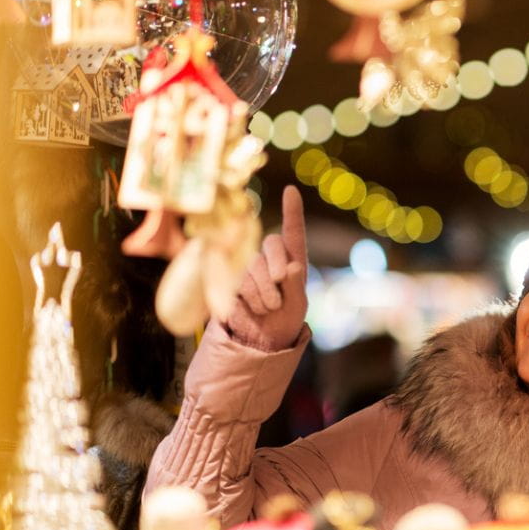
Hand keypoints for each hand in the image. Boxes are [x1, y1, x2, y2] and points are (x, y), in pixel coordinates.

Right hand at [225, 185, 308, 351]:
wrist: (261, 339)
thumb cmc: (285, 319)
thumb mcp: (298, 305)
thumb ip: (296, 286)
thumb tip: (292, 267)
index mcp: (292, 260)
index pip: (293, 232)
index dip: (292, 211)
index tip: (291, 190)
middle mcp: (270, 258)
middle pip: (271, 244)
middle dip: (276, 268)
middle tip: (279, 294)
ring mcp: (248, 267)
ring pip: (253, 265)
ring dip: (263, 291)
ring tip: (269, 308)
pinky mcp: (230, 280)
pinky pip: (238, 281)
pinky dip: (249, 298)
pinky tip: (253, 309)